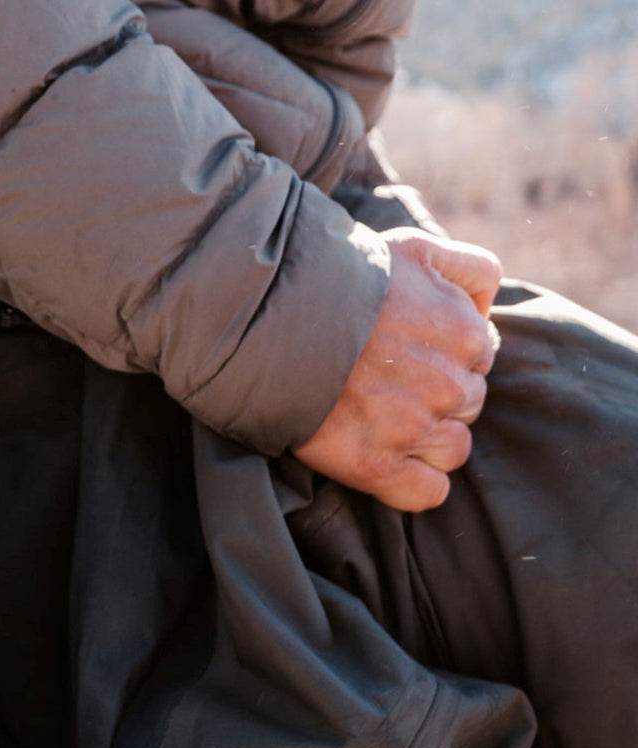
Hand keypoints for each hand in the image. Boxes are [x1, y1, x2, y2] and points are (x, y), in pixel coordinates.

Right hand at [295, 228, 502, 511]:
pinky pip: (427, 493)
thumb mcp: (414, 248)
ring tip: (377, 416)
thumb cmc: (337, 278)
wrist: (265, 317)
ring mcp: (414, 430)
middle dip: (435, 396)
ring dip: (424, 439)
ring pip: (452, 449)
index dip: (442, 355)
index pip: (480, 358)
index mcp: (467, 333)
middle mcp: (450, 385)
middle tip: (383, 381)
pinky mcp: (377, 467)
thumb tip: (489, 305)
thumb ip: (469, 268)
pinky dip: (412, 483)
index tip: (403, 351)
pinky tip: (384, 458)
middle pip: (468, 405)